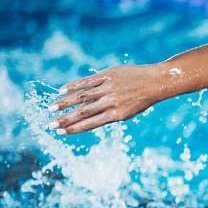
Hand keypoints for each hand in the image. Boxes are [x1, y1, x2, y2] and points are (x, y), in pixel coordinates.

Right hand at [49, 64, 164, 134]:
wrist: (156, 81)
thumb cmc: (142, 98)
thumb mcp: (129, 111)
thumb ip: (110, 114)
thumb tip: (89, 116)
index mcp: (117, 114)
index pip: (91, 123)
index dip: (75, 128)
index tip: (61, 132)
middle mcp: (111, 102)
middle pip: (84, 112)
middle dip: (66, 119)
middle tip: (51, 124)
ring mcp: (109, 88)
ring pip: (82, 97)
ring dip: (65, 103)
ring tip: (52, 108)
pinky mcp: (108, 75)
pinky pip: (88, 81)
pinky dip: (74, 86)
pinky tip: (62, 90)